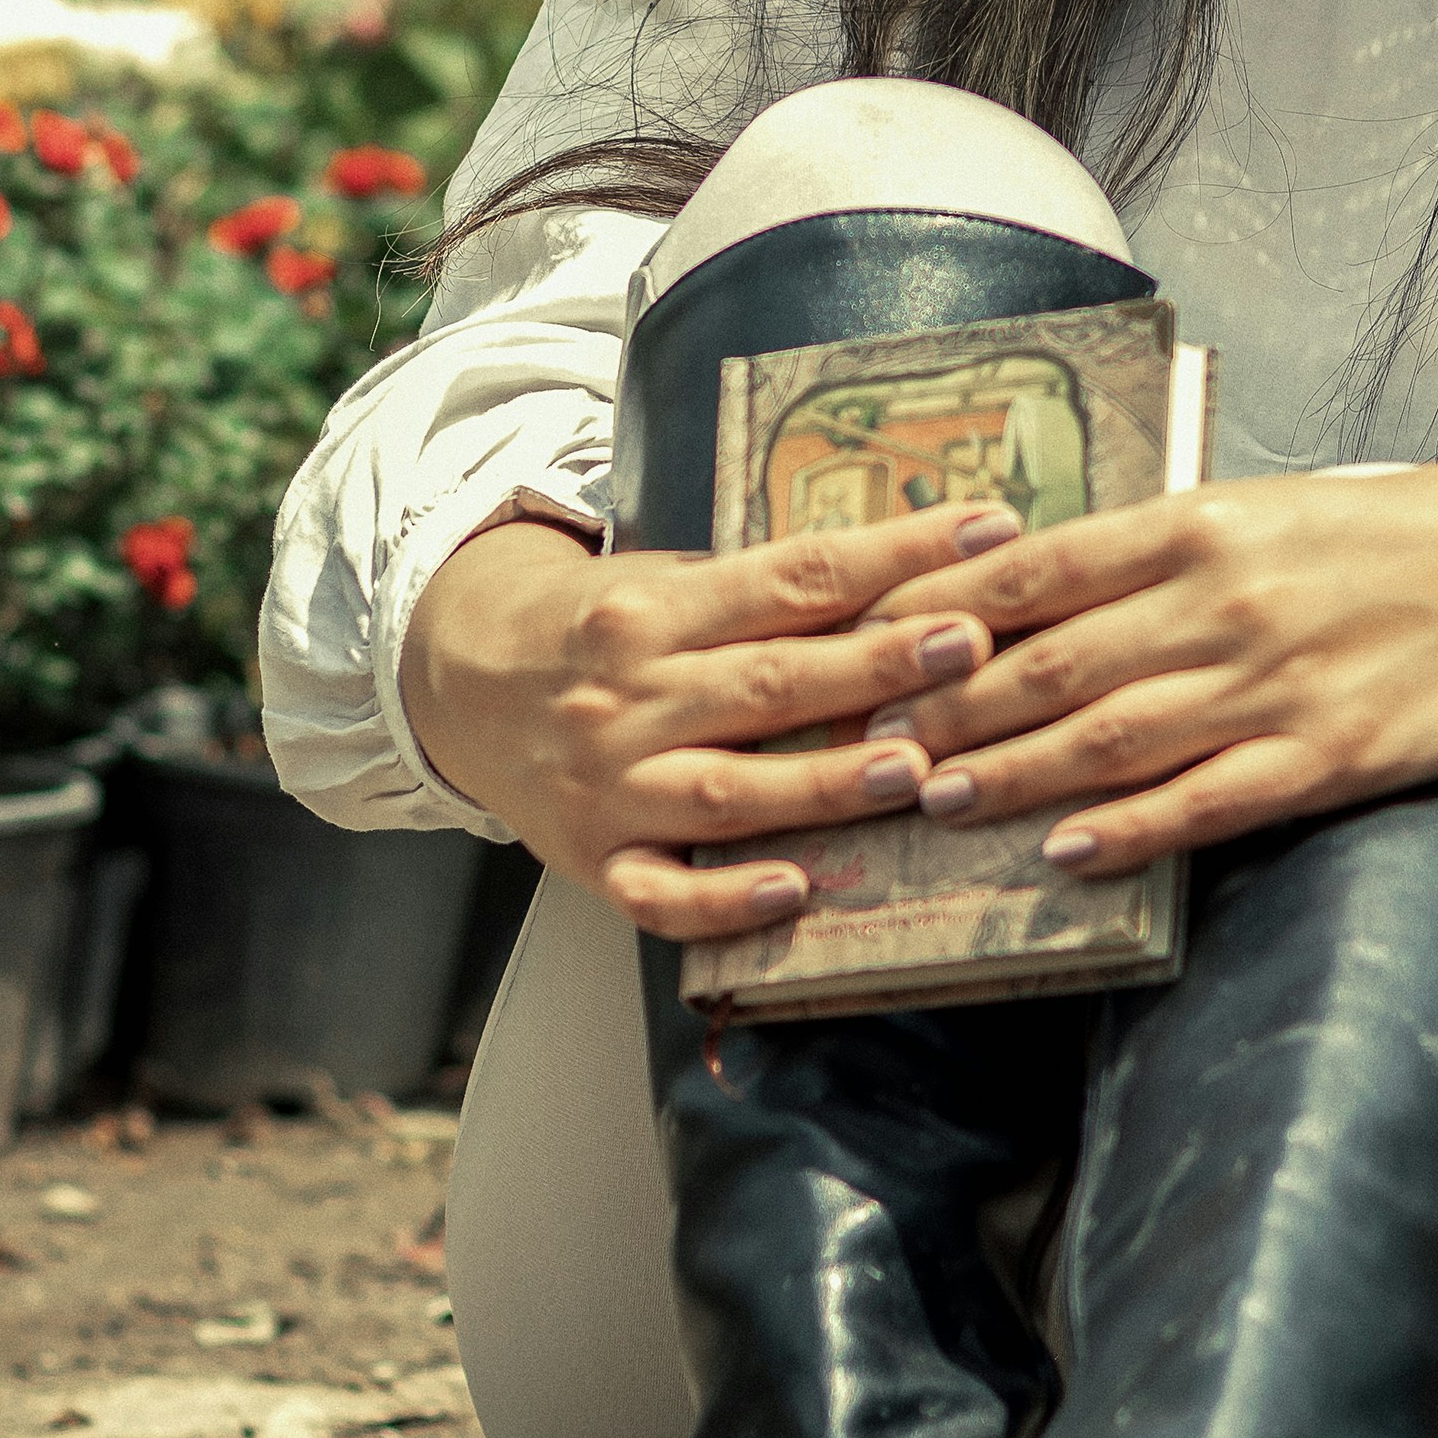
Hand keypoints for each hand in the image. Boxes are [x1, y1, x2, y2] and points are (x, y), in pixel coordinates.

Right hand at [397, 500, 1019, 937]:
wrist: (452, 682)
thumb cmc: (594, 629)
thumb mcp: (661, 582)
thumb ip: (762, 591)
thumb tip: (910, 567)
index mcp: (653, 610)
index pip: (794, 576)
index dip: (894, 554)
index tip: (985, 535)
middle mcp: (628, 696)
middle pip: (767, 681)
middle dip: (874, 665)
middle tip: (969, 645)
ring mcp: (607, 785)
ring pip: (725, 790)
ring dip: (823, 785)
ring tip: (913, 770)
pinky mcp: (592, 859)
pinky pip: (660, 894)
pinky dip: (724, 901)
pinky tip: (793, 892)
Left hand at [861, 434, 1437, 873]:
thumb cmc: (1369, 541)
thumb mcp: (1250, 512)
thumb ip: (1142, 553)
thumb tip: (1011, 585)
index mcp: (1196, 524)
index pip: (1036, 569)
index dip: (937, 612)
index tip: (864, 643)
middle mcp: (1224, 599)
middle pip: (1055, 659)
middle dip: (951, 705)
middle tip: (871, 740)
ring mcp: (1276, 681)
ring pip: (1115, 734)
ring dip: (1015, 771)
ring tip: (936, 796)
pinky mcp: (1328, 754)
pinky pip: (1210, 800)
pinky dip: (1132, 827)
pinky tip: (1067, 849)